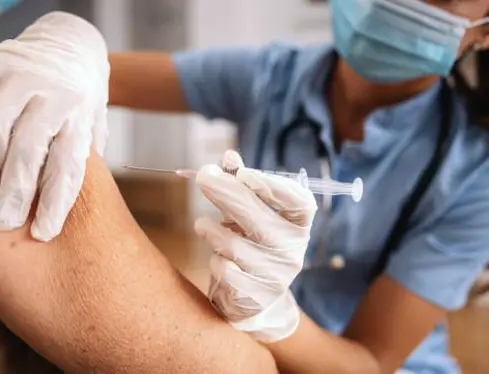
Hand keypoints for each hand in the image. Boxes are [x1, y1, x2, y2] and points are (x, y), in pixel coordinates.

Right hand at [0, 11, 109, 240]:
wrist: (76, 47)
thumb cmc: (83, 99)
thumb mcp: (95, 126)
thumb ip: (86, 157)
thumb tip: (76, 204)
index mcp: (79, 118)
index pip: (68, 165)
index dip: (56, 202)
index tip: (42, 232)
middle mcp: (54, 97)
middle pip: (30, 149)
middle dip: (15, 191)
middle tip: (1, 223)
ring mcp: (24, 77)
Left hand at [195, 150, 316, 341]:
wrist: (252, 296)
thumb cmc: (250, 241)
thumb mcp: (248, 211)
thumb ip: (239, 184)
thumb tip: (228, 157)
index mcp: (298, 223)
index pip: (299, 202)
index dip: (273, 186)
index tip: (244, 174)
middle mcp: (293, 249)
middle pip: (260, 220)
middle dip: (227, 193)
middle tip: (203, 176)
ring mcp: (276, 275)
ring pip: (236, 246)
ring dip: (211, 230)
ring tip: (201, 225)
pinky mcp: (257, 296)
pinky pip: (226, 271)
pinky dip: (215, 260)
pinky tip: (216, 258)